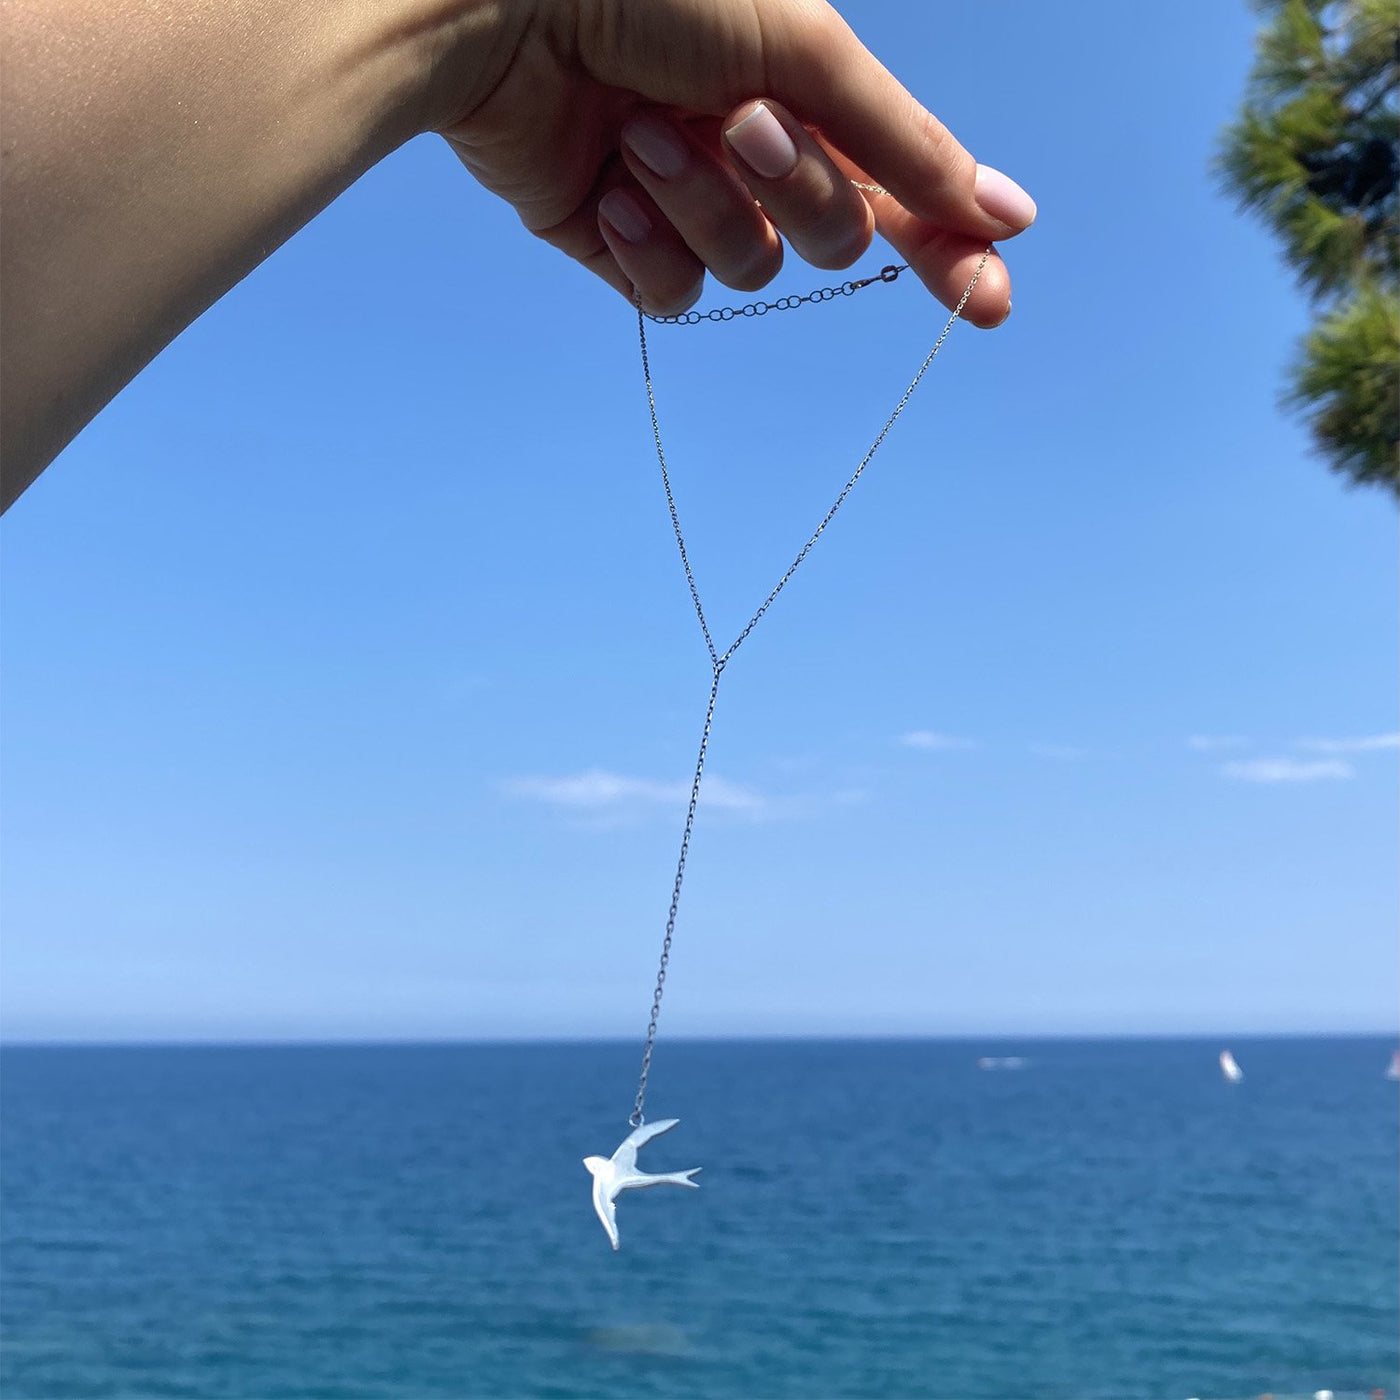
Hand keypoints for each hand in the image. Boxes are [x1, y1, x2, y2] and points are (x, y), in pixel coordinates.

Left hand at [433, 0, 1034, 322]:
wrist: (502, 2)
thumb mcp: (803, 51)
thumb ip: (902, 142)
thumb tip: (1005, 214)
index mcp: (804, 90)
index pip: (900, 190)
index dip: (946, 249)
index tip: (988, 300)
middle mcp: (751, 147)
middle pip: (831, 236)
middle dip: (792, 187)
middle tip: (733, 121)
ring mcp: (683, 195)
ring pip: (749, 267)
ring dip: (705, 205)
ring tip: (639, 131)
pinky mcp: (614, 236)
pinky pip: (672, 293)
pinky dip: (648, 247)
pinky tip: (609, 186)